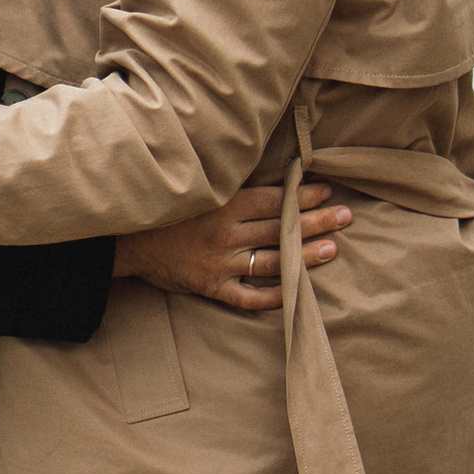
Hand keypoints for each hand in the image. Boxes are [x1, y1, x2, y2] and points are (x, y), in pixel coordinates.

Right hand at [115, 182, 351, 315]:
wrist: (126, 240)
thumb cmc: (166, 210)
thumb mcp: (196, 190)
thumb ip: (229, 186)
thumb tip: (267, 175)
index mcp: (223, 205)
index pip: (274, 200)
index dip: (303, 197)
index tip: (327, 191)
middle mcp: (226, 234)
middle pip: (280, 228)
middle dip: (317, 222)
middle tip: (347, 217)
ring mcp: (220, 263)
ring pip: (272, 261)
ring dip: (305, 255)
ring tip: (333, 249)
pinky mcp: (212, 287)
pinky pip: (249, 297)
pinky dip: (274, 296)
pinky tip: (297, 292)